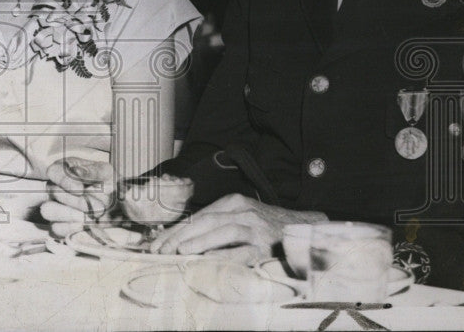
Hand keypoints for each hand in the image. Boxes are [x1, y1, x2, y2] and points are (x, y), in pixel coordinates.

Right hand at [40, 158, 114, 237]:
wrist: (118, 204)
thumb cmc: (108, 183)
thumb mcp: (106, 172)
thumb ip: (92, 171)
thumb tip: (77, 172)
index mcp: (65, 169)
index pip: (53, 171)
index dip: (64, 180)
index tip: (80, 189)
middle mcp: (56, 186)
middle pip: (53, 192)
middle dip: (76, 201)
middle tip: (98, 206)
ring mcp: (55, 206)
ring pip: (48, 210)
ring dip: (70, 214)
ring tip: (91, 217)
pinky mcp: (59, 224)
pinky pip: (55, 228)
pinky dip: (70, 227)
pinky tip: (84, 225)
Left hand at [148, 193, 325, 262]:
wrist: (306, 231)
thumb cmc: (267, 228)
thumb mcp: (241, 218)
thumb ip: (217, 224)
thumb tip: (182, 239)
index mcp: (234, 203)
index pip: (198, 216)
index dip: (176, 230)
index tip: (157, 243)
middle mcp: (243, 211)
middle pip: (205, 221)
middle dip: (180, 236)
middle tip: (160, 250)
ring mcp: (256, 228)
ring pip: (223, 230)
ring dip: (199, 241)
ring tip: (179, 251)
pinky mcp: (267, 246)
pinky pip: (242, 250)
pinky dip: (224, 254)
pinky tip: (208, 260)